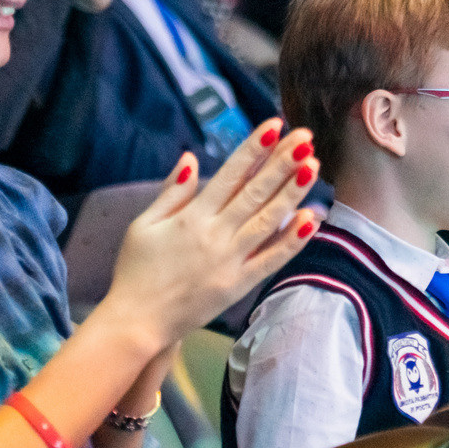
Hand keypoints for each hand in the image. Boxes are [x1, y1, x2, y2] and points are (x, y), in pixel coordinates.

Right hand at [98, 121, 318, 348]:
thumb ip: (172, 192)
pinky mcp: (239, 286)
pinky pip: (271, 260)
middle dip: (283, 162)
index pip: (230, 174)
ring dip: (293, 192)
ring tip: (313, 166)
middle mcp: (215, 235)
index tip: (276, 125)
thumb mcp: (144, 225)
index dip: (254, 148)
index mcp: (192, 217)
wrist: (136, 322)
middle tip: (306, 139)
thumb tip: (192, 158)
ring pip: (268, 221)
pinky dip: (292, 240)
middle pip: (256, 192)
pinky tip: (312, 218)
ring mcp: (230, 261)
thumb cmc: (135, 271)